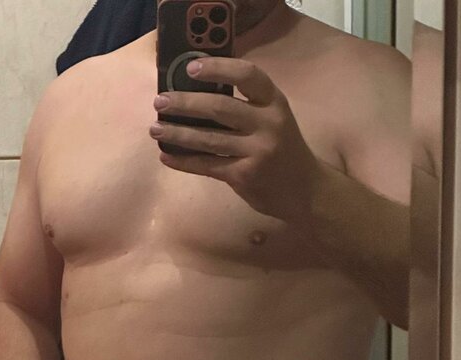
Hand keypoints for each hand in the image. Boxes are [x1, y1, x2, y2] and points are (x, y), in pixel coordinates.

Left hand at [150, 57, 321, 222]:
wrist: (305, 190)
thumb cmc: (282, 149)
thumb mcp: (273, 120)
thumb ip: (247, 107)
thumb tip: (197, 96)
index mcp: (274, 102)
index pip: (248, 75)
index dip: (218, 69)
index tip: (191, 67)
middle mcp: (267, 124)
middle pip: (220, 108)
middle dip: (185, 104)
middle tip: (160, 102)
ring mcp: (256, 152)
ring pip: (209, 140)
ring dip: (177, 134)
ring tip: (155, 129)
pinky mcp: (244, 176)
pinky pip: (208, 166)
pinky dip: (184, 162)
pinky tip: (166, 157)